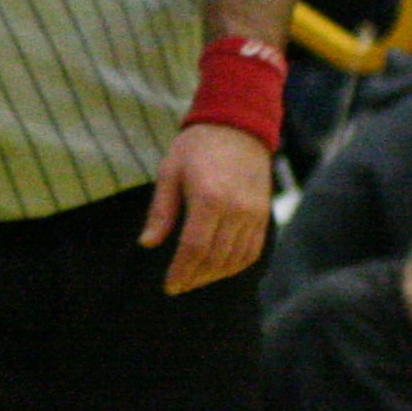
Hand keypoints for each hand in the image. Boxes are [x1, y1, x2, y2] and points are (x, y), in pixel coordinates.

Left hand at [141, 122, 272, 291]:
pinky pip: (253, 250)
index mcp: (209, 198)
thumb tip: (147, 243)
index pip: (195, 249)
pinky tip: (219, 269)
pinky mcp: (264, 214)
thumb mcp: (169, 171)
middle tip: (179, 286)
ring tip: (195, 279)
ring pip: (235, 259)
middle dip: (195, 278)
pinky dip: (236, 265)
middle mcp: (236, 209)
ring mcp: (254, 213)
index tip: (169, 286)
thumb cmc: (197, 147)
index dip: (181, 272)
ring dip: (214, 275)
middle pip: (215, 259)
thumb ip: (160, 211)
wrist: (238, 125)